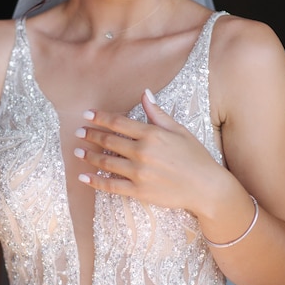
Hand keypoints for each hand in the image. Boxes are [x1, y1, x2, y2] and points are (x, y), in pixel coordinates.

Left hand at [74, 88, 221, 211]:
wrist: (206, 187)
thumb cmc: (195, 156)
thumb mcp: (178, 130)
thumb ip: (157, 113)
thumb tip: (145, 93)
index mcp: (151, 134)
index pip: (118, 123)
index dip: (100, 118)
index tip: (87, 115)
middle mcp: (142, 152)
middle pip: (109, 141)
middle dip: (91, 135)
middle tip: (79, 132)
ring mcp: (139, 173)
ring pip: (106, 162)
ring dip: (89, 156)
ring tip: (77, 152)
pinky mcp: (139, 191)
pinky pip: (111, 186)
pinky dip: (95, 181)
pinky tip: (84, 177)